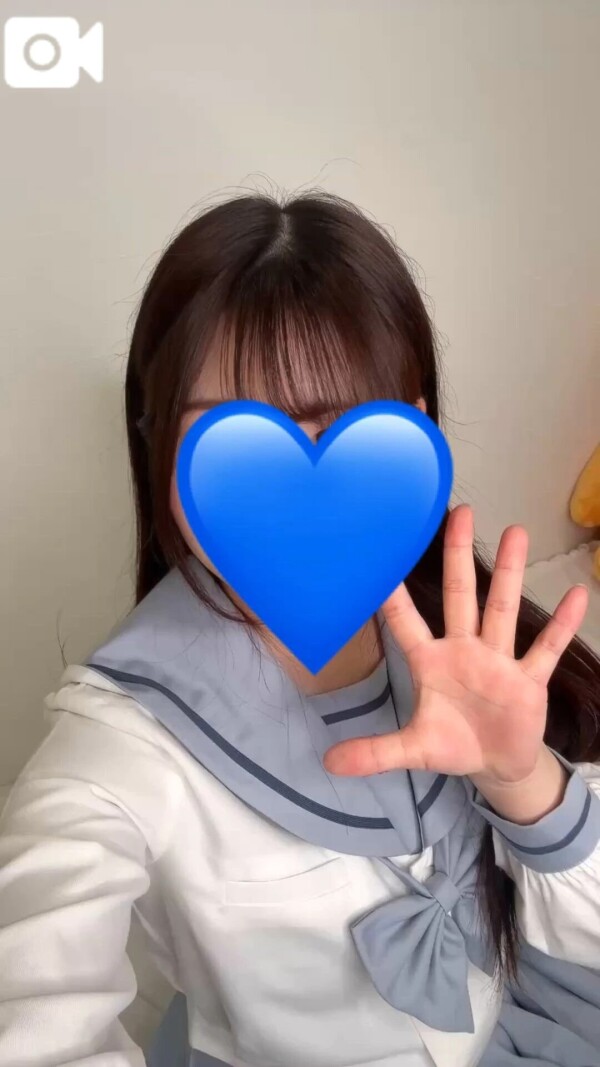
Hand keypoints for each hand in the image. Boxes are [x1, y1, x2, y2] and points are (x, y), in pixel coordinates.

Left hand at [323, 505, 588, 786]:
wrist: (496, 764)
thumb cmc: (453, 744)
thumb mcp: (413, 749)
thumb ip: (375, 752)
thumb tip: (330, 763)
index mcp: (430, 662)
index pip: (406, 623)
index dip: (393, 596)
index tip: (384, 557)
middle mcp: (463, 650)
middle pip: (460, 595)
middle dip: (458, 556)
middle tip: (459, 512)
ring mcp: (498, 660)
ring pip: (503, 609)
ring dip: (510, 574)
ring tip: (516, 532)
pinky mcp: (529, 679)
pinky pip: (547, 648)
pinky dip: (562, 625)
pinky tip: (577, 596)